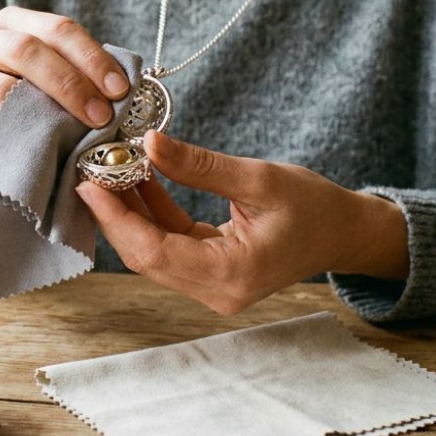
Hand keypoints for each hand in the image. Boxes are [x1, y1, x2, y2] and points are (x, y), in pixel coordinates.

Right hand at [0, 7, 129, 185]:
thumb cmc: (22, 112)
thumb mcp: (48, 87)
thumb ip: (78, 79)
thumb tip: (126, 90)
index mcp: (10, 23)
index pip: (56, 28)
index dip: (91, 57)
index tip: (120, 90)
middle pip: (26, 50)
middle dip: (70, 83)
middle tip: (102, 116)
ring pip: (0, 88)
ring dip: (43, 115)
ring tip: (74, 137)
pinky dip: (12, 141)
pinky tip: (37, 154)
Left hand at [76, 131, 408, 314]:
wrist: (344, 233)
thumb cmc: (314, 207)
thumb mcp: (258, 179)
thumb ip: (199, 166)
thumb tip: (149, 144)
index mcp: (231, 274)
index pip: (154, 252)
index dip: (117, 218)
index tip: (92, 183)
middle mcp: (217, 291)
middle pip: (146, 256)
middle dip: (116, 214)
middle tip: (92, 170)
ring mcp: (213, 287)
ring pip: (154, 252)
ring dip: (131, 213)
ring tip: (111, 169)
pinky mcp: (211, 273)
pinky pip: (170, 246)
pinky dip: (153, 215)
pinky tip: (140, 180)